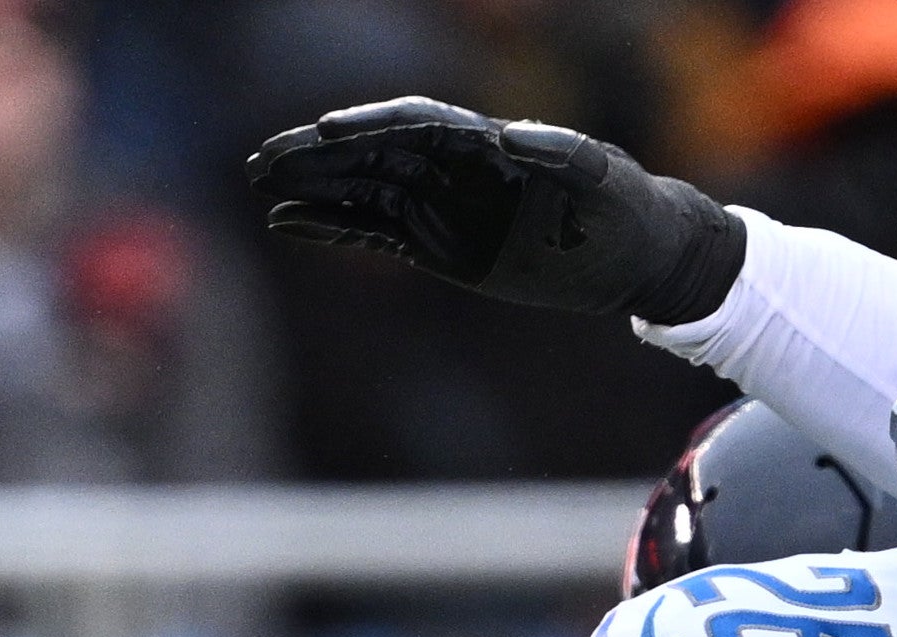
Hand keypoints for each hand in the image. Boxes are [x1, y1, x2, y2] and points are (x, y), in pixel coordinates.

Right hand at [244, 101, 738, 318]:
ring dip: (312, 190)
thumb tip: (510, 136)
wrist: (634, 251)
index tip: (328, 131)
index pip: (412, 124)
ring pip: (361, 191)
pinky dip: (332, 228)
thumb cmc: (622, 204)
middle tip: (264, 160)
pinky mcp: (436, 245)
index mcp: (483, 141)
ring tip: (262, 187)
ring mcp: (439, 205)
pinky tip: (290, 225)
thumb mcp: (600, 176)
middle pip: (371, 153)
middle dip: (318, 157)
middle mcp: (451, 168)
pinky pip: (372, 233)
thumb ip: (558, 153)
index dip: (369, 126)